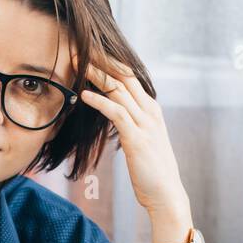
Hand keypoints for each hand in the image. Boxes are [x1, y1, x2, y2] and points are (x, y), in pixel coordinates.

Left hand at [79, 55, 192, 237]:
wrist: (167, 195)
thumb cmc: (152, 172)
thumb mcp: (142, 141)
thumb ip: (131, 125)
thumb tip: (116, 116)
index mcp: (151, 109)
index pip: (129, 76)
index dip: (108, 62)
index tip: (88, 52)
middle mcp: (150, 111)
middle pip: (123, 75)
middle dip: (100, 59)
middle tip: (78, 47)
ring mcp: (145, 123)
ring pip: (119, 89)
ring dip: (95, 74)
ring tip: (76, 63)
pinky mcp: (137, 138)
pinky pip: (116, 113)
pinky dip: (99, 101)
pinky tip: (83, 95)